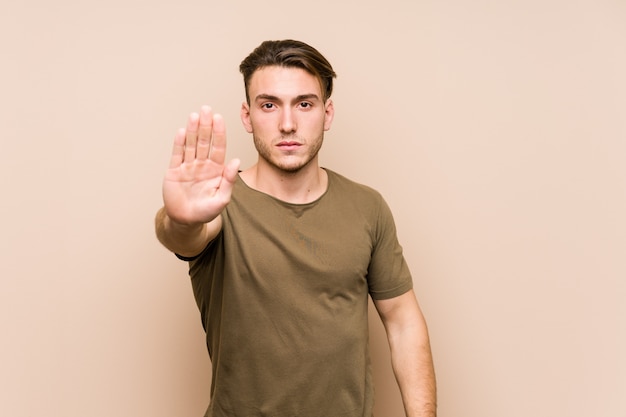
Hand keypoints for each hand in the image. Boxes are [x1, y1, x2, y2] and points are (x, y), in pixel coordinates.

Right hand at [162, 105, 239, 225]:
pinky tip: (182, 131)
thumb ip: (229, 180)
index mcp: (216, 169)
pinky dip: (179, 143)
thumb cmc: (206, 212)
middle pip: (204, 141)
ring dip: (192, 130)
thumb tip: (236, 161)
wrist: (186, 221)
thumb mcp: (222, 198)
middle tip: (206, 109)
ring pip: (191, 144)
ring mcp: (188, 166)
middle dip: (205, 126)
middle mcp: (202, 164)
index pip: (218, 147)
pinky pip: (177, 155)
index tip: (219, 118)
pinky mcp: (174, 171)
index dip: (219, 133)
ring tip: (194, 116)